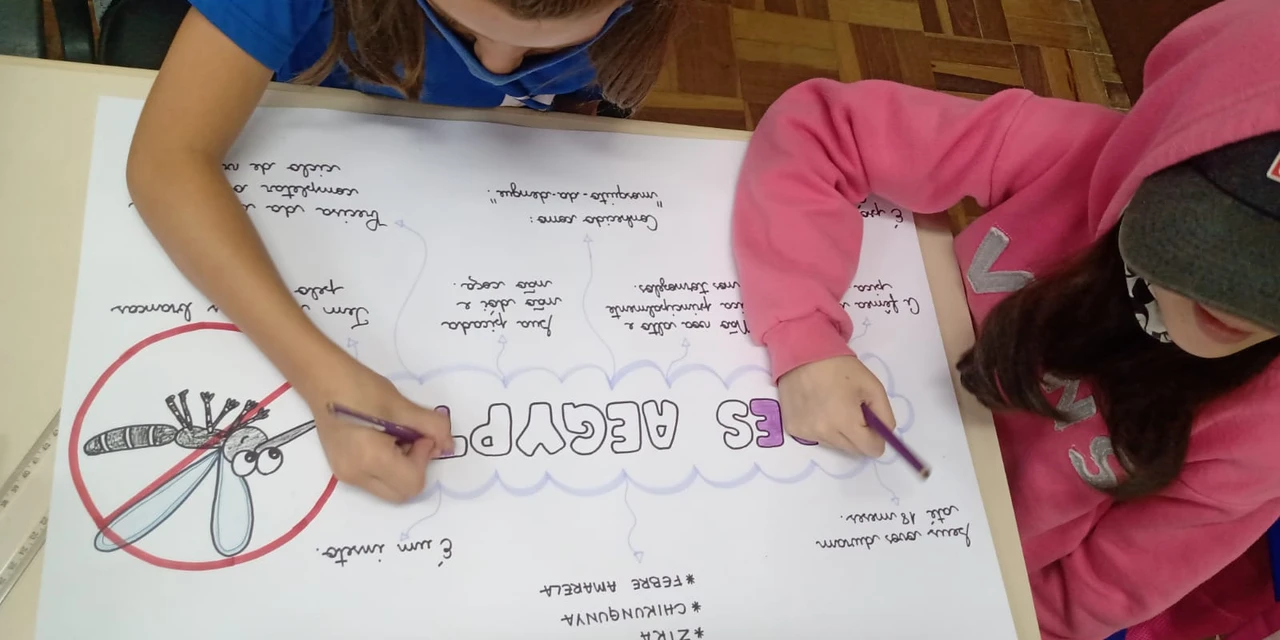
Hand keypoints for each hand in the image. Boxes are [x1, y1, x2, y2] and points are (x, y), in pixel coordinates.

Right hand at [302, 362, 452, 502]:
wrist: (322, 380)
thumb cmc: (361, 389)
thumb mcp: (402, 406)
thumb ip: (432, 427)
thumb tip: (449, 446)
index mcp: (370, 461)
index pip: (413, 483)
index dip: (424, 458)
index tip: (419, 434)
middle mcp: (356, 477)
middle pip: (402, 493)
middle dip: (415, 467)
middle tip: (410, 437)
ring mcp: (346, 476)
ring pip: (390, 488)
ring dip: (402, 467)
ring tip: (393, 436)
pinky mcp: (342, 470)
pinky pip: (376, 480)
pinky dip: (388, 466)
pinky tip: (381, 440)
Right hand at [777, 355, 896, 456]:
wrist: (803, 353)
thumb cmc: (841, 368)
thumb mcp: (872, 386)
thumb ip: (885, 415)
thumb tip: (885, 435)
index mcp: (845, 421)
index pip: (870, 449)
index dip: (877, 438)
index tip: (873, 425)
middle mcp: (823, 432)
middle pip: (853, 450)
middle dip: (859, 435)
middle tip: (853, 411)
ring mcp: (805, 432)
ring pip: (835, 445)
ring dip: (839, 432)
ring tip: (833, 406)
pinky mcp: (792, 429)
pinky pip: (816, 438)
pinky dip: (821, 428)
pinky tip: (817, 408)